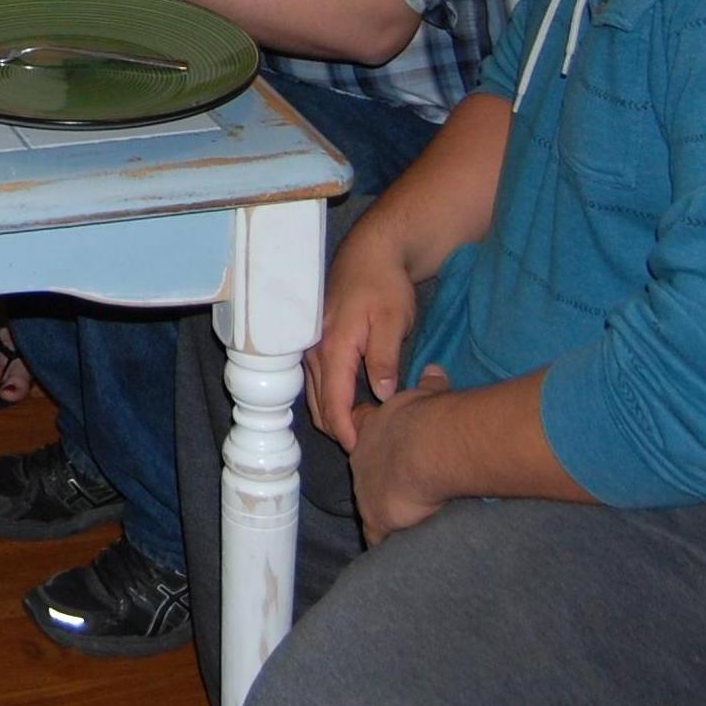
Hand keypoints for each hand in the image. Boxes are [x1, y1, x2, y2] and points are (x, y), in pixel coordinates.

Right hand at [305, 222, 419, 451]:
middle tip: (369, 449)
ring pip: (317, 394)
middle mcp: (315, 350)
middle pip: (319, 403)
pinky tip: (355, 408)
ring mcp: (313, 347)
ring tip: (364, 433)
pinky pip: (320, 382)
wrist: (371, 252)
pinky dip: (333, 400)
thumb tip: (382, 396)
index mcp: (332, 347)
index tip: (363, 452)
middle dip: (339, 429)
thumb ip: (384, 359)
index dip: (346, 430)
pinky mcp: (319, 344)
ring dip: (335, 416)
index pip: (333, 401)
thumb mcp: (392, 320)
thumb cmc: (384, 285)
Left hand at [348, 365, 452, 542]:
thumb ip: (431, 385)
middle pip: (364, 471)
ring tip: (403, 521)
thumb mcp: (428, 396)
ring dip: (384, 512)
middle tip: (401, 489)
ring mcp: (364, 489)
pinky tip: (394, 550)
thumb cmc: (430, 417)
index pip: (362, 431)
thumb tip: (435, 369)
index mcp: (373, 427)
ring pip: (369, 504)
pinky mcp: (375, 517)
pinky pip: (376, 535)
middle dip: (380, 480)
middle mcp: (361, 457)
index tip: (382, 450)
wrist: (425, 446)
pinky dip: (386, 542)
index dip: (370, 439)